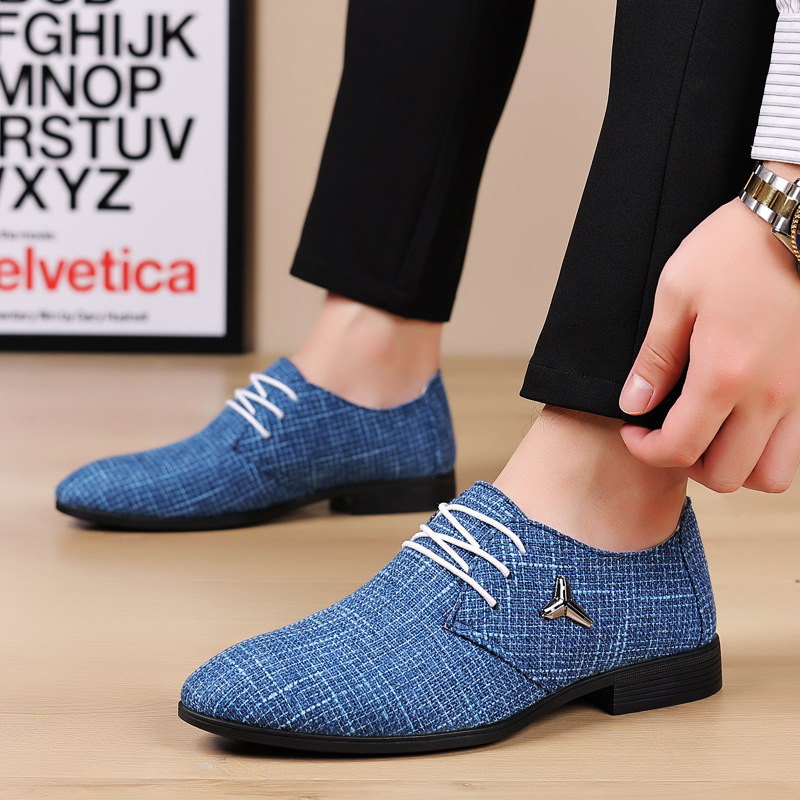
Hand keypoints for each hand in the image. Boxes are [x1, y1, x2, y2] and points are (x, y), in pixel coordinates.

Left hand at [618, 192, 799, 492]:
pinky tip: (743, 420)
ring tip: (709, 435)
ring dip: (734, 466)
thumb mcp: (676, 294)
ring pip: (772, 473)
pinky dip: (767, 449)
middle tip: (667, 436)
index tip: (633, 431)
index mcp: (724, 375)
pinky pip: (797, 446)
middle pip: (727, 476)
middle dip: (686, 465)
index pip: (679, 449)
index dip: (645, 451)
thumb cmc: (735, 248)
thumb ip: (654, 358)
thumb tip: (634, 404)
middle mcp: (768, 396)